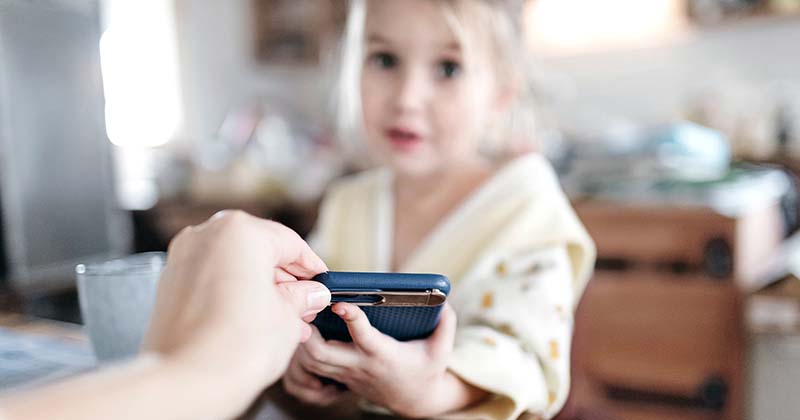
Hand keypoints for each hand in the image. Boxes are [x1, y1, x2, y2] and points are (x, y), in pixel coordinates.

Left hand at [142, 210, 329, 417]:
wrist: (186, 382)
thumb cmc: (235, 347)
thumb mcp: (288, 317)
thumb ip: (301, 298)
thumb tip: (310, 293)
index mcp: (241, 232)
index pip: (290, 243)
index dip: (311, 267)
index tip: (320, 282)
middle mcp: (207, 236)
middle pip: (259, 250)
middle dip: (284, 280)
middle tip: (304, 305)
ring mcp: (183, 258)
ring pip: (234, 265)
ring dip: (260, 288)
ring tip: (282, 319)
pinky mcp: (169, 283)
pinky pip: (211, 279)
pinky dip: (233, 293)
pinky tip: (252, 320)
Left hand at [285, 302, 487, 417]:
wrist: (415, 400)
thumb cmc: (427, 369)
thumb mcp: (442, 350)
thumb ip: (446, 324)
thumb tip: (443, 301)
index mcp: (383, 354)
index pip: (364, 337)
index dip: (351, 318)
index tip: (340, 302)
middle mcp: (360, 365)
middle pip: (321, 353)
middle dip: (308, 330)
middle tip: (305, 304)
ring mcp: (346, 373)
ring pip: (310, 361)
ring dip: (301, 338)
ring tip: (301, 312)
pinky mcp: (339, 376)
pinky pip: (309, 369)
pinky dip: (301, 352)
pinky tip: (304, 333)